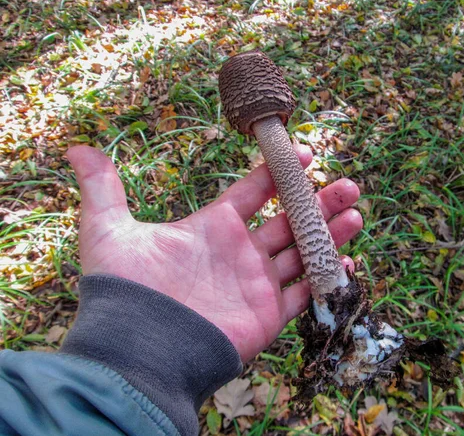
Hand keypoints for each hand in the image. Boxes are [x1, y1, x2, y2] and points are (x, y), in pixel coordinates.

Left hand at [67, 145, 361, 361]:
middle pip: (289, 219)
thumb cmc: (127, 287)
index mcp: (213, 227)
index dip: (278, 172)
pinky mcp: (268, 315)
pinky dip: (326, 276)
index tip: (302, 152)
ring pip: (303, 251)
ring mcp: (256, 284)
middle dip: (318, 200)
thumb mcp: (109, 229)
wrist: (140, 346)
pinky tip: (346, 256)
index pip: (254, 192)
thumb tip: (76, 149)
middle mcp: (239, 253)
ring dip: (330, 232)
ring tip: (356, 210)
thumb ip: (102, 188)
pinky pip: (305, 293)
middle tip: (347, 183)